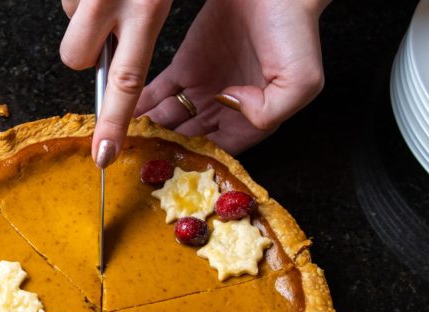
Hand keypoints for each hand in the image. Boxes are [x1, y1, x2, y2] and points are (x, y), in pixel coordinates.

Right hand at [60, 0, 172, 166]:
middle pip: (77, 59)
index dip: (112, 123)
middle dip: (86, 51)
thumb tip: (133, 59)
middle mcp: (110, 1)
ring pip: (70, 26)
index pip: (126, 81)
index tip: (103, 155)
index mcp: (148, 8)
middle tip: (109, 26)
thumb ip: (155, 22)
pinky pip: (67, 2)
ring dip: (86, 13)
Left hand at [136, 0, 328, 153]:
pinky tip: (127, 116)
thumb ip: (270, 110)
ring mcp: (203, 87)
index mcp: (253, 118)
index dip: (197, 161)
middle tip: (142, 161)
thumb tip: (232, 108)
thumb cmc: (295, 29)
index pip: (219, 152)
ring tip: (130, 142)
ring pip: (169, 120)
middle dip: (166, 150)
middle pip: (188, 140)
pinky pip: (158, 92)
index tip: (175, 166)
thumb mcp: (302, 81)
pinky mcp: (185, 65)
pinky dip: (141, 105)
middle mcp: (225, 108)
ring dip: (150, 132)